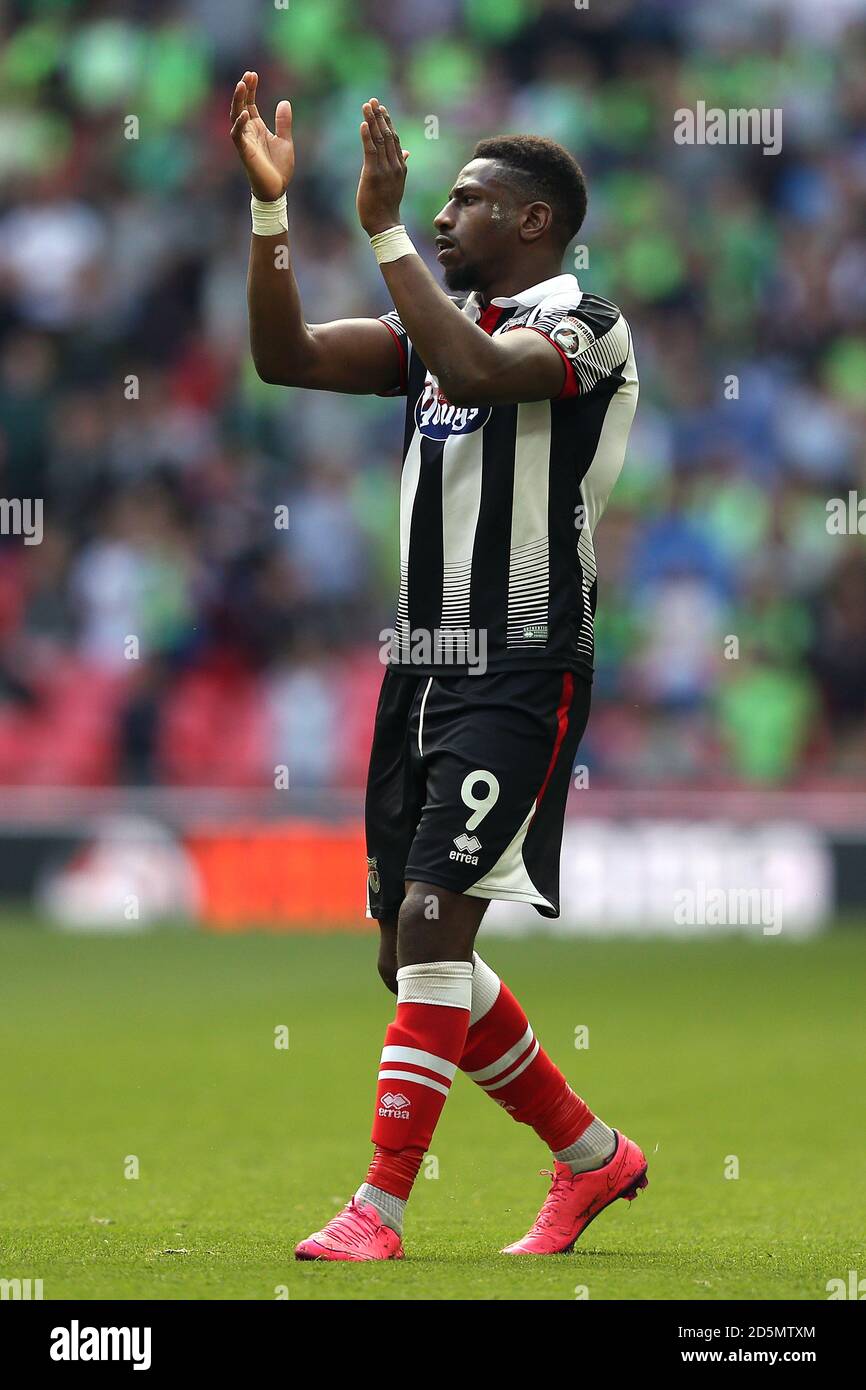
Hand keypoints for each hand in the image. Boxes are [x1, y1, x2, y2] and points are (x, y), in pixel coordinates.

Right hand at [230, 71, 293, 201]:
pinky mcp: (245, 153)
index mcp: (257, 128)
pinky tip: (245, 113)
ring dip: (238, 102)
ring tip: (241, 85)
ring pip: (236, 117)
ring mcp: (245, 142)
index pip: (250, 104)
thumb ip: (283, 122)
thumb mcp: (285, 141)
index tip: (253, 74)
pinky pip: (238, 136)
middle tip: (247, 76)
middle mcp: (248, 132)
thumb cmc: (279, 168)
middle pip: (241, 106)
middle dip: (243, 91)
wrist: (277, 190)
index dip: (251, 90)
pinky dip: (240, 124)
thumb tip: (284, 102)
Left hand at [357, 98, 409, 235]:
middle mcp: (394, 165)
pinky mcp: (373, 175)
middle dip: (379, 117)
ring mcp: (385, 170)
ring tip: (367, 106)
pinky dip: (367, 136)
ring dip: (372, 121)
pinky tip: (363, 124)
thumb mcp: (396, 183)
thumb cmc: (387, 205)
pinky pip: (370, 152)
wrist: (385, 224)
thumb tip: (406, 152)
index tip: (381, 108)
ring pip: (379, 140)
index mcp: (400, 166)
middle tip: (373, 101)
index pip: (394, 139)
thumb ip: (400, 165)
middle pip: (388, 135)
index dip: (387, 122)